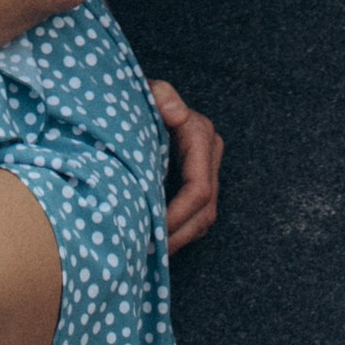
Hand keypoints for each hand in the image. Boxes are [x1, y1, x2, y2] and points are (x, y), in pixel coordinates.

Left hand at [149, 78, 221, 253]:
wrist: (134, 98)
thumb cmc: (137, 96)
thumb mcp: (146, 91)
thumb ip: (161, 95)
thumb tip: (176, 113)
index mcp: (200, 134)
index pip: (199, 189)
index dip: (178, 216)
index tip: (152, 231)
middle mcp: (210, 153)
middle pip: (205, 211)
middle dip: (178, 235)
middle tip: (148, 252)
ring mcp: (207, 169)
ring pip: (203, 219)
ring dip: (179, 239)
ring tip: (150, 253)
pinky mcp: (198, 180)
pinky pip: (195, 216)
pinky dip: (178, 232)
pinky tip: (155, 242)